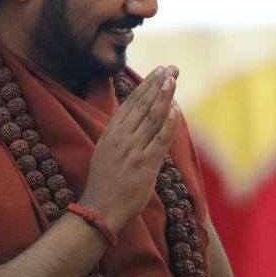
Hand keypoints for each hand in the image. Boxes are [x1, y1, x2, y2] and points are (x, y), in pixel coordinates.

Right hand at [79, 65, 179, 231]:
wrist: (99, 209)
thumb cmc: (105, 181)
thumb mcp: (106, 149)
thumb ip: (121, 133)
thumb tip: (138, 116)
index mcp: (111, 131)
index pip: (132, 101)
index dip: (147, 84)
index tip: (159, 70)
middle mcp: (121, 136)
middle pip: (143, 104)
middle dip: (159, 83)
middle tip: (172, 67)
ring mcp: (133, 150)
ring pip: (152, 117)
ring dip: (164, 96)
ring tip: (173, 79)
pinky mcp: (144, 164)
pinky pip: (160, 140)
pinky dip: (169, 124)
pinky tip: (176, 109)